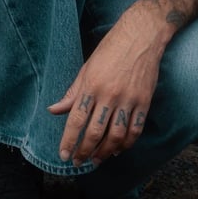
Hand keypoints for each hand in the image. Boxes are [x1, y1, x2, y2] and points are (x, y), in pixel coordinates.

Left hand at [48, 7, 163, 166]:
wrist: (141, 36)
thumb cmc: (110, 50)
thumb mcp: (87, 68)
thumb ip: (72, 93)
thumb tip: (53, 110)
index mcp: (91, 85)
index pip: (76, 119)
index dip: (69, 140)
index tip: (64, 155)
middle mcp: (109, 95)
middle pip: (95, 132)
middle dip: (85, 151)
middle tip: (78, 162)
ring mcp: (128, 99)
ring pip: (116, 135)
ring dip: (105, 152)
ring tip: (96, 160)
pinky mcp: (144, 102)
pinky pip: (135, 129)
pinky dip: (127, 144)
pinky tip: (118, 149)